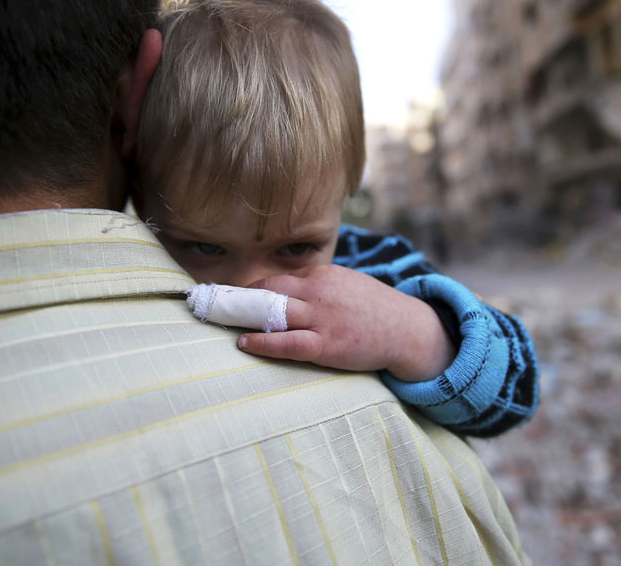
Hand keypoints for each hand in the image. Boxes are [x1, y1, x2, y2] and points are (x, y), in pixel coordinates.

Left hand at [239, 265, 455, 381]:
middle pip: (267, 291)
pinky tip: (244, 342)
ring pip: (273, 314)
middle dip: (238, 299)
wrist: (407, 329)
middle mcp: (318, 292)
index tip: (230, 297)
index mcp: (322, 274)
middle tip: (213, 306)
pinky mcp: (327, 345)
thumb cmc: (373, 308)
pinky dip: (262, 342)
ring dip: (243, 318)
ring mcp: (322, 319)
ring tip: (220, 322)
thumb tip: (285, 292)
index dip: (250, 289)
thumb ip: (316, 285)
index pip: (276, 278)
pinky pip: (287, 343)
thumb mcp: (345, 284)